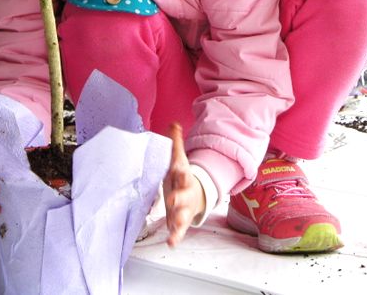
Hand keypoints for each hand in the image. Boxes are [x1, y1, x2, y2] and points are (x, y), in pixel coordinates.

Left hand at [163, 123, 205, 247]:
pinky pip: (179, 230)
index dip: (182, 171)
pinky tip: (171, 242)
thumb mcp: (179, 158)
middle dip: (179, 198)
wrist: (195, 194)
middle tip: (173, 200)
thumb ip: (175, 142)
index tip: (180, 169)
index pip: (183, 173)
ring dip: (178, 220)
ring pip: (183, 215)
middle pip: (184, 195)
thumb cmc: (181, 176)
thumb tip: (173, 123)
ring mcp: (184, 208)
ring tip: (173, 225)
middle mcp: (185, 193)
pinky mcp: (181, 221)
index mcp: (183, 177)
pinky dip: (176, 236)